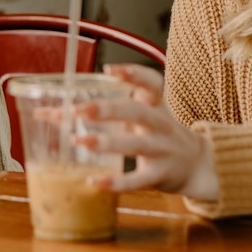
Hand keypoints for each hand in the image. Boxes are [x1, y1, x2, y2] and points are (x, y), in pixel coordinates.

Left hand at [88, 64, 217, 201]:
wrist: (196, 165)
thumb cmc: (156, 135)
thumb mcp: (142, 116)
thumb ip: (106, 111)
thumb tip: (55, 111)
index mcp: (156, 106)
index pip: (152, 83)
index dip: (134, 74)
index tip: (109, 70)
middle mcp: (161, 125)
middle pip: (138, 112)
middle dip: (107, 110)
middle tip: (78, 110)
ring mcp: (162, 150)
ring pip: (136, 144)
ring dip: (107, 143)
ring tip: (79, 141)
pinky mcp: (159, 175)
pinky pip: (138, 179)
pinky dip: (116, 182)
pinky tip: (94, 182)